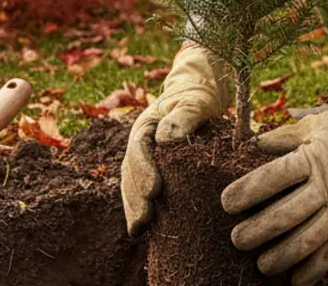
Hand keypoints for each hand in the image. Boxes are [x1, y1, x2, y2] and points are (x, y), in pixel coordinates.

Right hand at [120, 43, 232, 234]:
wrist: (197, 96)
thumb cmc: (197, 97)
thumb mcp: (195, 100)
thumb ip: (184, 114)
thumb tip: (166, 137)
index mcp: (146, 126)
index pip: (138, 149)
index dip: (142, 171)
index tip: (153, 191)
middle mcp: (139, 145)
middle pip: (129, 172)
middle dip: (134, 197)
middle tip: (145, 219)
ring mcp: (144, 160)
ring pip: (130, 185)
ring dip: (133, 208)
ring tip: (140, 230)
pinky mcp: (153, 173)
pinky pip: (140, 193)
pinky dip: (138, 211)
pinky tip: (142, 231)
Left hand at [221, 72, 327, 285]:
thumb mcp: (312, 126)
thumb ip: (282, 137)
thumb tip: (252, 143)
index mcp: (312, 158)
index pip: (276, 175)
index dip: (250, 190)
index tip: (226, 202)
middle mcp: (327, 184)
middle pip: (291, 211)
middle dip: (262, 229)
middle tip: (237, 239)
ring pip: (312, 237)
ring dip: (285, 254)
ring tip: (261, 266)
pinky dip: (316, 268)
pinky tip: (295, 281)